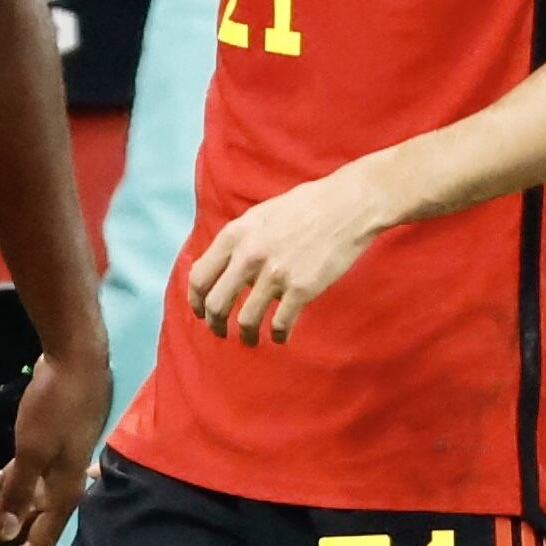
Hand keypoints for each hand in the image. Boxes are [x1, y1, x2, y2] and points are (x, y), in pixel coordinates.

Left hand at [0, 341, 101, 545]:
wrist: (77, 362)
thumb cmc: (58, 407)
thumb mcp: (33, 452)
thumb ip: (17, 493)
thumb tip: (5, 533)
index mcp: (62, 495)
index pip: (37, 543)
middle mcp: (56, 489)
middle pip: (15, 525)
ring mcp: (48, 470)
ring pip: (9, 501)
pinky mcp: (39, 451)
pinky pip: (10, 478)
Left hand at [182, 159, 398, 345]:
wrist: (349, 205)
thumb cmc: (308, 206)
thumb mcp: (261, 215)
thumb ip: (239, 240)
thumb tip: (221, 266)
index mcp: (235, 235)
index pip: (199, 277)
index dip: (196, 300)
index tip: (202, 311)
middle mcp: (249, 256)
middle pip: (216, 304)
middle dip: (215, 324)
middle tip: (221, 331)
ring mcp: (275, 274)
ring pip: (246, 320)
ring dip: (246, 335)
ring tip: (251, 340)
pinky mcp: (301, 289)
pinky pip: (281, 323)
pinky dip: (279, 335)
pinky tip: (281, 336)